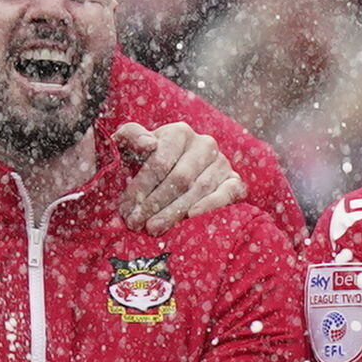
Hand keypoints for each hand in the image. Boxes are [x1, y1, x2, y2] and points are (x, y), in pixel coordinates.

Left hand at [117, 121, 241, 231]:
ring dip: (175, 211)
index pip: (159, 163)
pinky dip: (210, 206)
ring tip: (154, 228)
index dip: (141, 188)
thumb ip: (130, 137)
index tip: (126, 210)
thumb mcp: (132, 145)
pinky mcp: (235, 181)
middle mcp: (204, 144)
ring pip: (199, 189)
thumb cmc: (146, 160)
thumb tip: (149, 144)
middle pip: (179, 178)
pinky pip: (226, 194)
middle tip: (137, 224)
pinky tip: (191, 217)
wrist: (175, 173)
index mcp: (179, 133)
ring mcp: (222, 163)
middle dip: (155, 204)